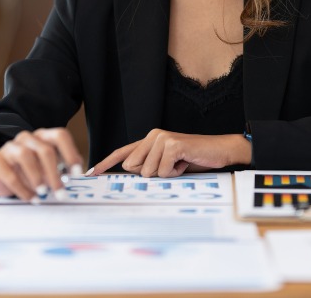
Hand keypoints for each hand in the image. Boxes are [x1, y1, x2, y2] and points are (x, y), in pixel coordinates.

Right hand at [0, 128, 82, 200]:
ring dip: (37, 177)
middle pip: (45, 150)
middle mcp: (27, 138)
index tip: (76, 173)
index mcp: (44, 136)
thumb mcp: (48, 169)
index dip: (70, 153)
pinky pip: (9, 173)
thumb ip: (63, 170)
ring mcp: (10, 146)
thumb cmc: (30, 172)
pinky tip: (30, 198)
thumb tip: (83, 176)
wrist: (0, 175)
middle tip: (60, 193)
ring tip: (43, 194)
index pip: (60, 136)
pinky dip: (22, 189)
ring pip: (26, 156)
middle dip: (54, 173)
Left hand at [90, 129, 250, 177]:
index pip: (123, 152)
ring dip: (167, 175)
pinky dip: (175, 173)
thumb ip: (149, 166)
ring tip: (181, 164)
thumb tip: (131, 171)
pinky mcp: (172, 145)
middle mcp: (153, 136)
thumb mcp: (168, 165)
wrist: (219, 151)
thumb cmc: (194, 159)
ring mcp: (162, 138)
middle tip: (173, 166)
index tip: (91, 173)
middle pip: (134, 168)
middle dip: (152, 175)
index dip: (105, 163)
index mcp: (149, 140)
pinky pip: (163, 172)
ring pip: (149, 173)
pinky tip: (185, 163)